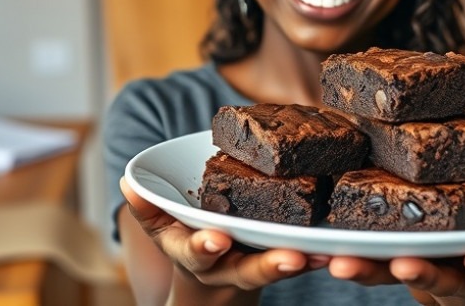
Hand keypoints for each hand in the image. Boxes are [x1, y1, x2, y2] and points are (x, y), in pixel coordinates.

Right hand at [118, 177, 327, 293]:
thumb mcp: (165, 228)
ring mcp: (255, 269)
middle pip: (247, 271)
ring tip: (322, 254)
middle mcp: (226, 267)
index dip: (205, 246)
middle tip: (290, 258)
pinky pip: (300, 262)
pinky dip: (318, 257)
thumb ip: (149, 206)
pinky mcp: (281, 263)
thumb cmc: (191, 241)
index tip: (217, 239)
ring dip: (301, 263)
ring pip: (279, 271)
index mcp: (194, 252)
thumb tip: (127, 181)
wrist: (212, 283)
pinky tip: (336, 248)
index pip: (196, 251)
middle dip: (267, 266)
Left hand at [326, 210, 464, 304]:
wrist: (457, 269)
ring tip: (335, 262)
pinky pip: (352, 254)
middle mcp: (444, 267)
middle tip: (401, 265)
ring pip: (383, 269)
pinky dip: (330, 252)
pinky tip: (303, 248)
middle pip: (430, 273)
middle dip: (416, 273)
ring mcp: (409, 262)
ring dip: (361, 268)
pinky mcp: (378, 253)